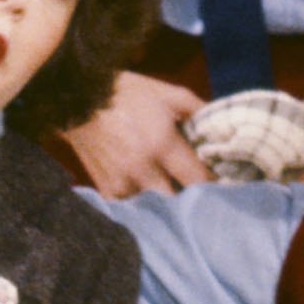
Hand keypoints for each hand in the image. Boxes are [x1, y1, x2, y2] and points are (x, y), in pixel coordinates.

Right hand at [64, 73, 213, 196]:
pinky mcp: (107, 190)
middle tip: (205, 201)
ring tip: (180, 204)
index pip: (198, 180)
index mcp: (161, 144)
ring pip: (156, 211)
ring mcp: (122, 183)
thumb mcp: (167, 92)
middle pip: (179, 204)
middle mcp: (142, 169)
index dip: (215, 186)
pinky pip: (134, 211)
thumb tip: (223, 127)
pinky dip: (145, 208)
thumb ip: (198, 110)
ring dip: (169, 208)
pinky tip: (153, 202)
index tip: (225, 188)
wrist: (78, 98)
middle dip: (193, 203)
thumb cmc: (127, 93)